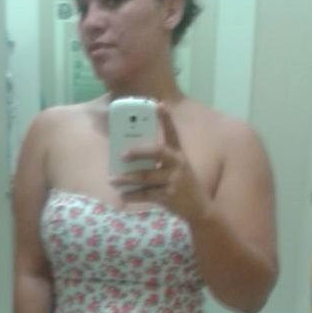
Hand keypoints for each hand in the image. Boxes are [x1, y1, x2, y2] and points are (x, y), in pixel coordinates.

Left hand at [109, 102, 207, 221]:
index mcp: (179, 154)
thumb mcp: (179, 168)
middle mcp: (177, 164)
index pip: (172, 133)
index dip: (166, 119)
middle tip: (122, 154)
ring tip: (112, 180)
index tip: (158, 104)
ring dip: (127, 179)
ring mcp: (173, 180)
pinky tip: (122, 195)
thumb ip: (162, 160)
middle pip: (157, 152)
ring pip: (145, 177)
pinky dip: (133, 195)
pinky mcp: (169, 196)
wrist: (199, 208)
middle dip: (138, 152)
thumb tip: (132, 155)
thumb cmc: (184, 185)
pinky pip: (146, 194)